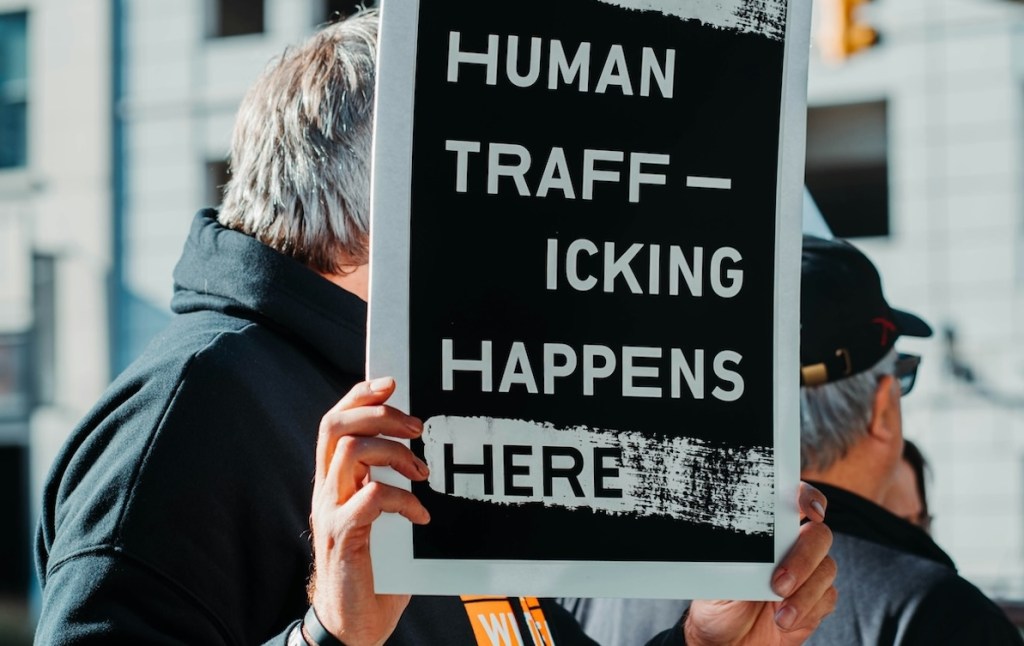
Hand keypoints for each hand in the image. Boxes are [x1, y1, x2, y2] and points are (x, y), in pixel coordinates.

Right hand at [307, 377, 429, 645]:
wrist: (352, 623)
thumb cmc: (376, 567)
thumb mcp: (381, 515)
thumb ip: (389, 481)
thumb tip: (427, 450)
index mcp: (334, 479)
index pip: (335, 421)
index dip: (360, 395)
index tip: (391, 383)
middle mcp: (326, 489)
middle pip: (336, 427)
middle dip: (379, 414)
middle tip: (418, 427)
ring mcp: (330, 512)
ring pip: (351, 454)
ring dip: (394, 454)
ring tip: (424, 473)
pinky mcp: (341, 538)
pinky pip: (369, 500)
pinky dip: (401, 500)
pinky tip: (421, 515)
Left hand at [684, 482, 836, 645]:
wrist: (727, 643)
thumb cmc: (719, 602)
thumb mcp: (719, 576)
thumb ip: (740, 557)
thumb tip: (747, 541)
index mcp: (768, 532)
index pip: (793, 501)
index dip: (807, 497)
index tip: (811, 510)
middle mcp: (792, 547)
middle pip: (819, 535)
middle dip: (803, 557)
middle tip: (779, 582)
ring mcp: (808, 574)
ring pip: (827, 568)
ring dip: (804, 592)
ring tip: (778, 612)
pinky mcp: (817, 602)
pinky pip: (827, 597)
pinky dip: (807, 609)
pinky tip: (785, 619)